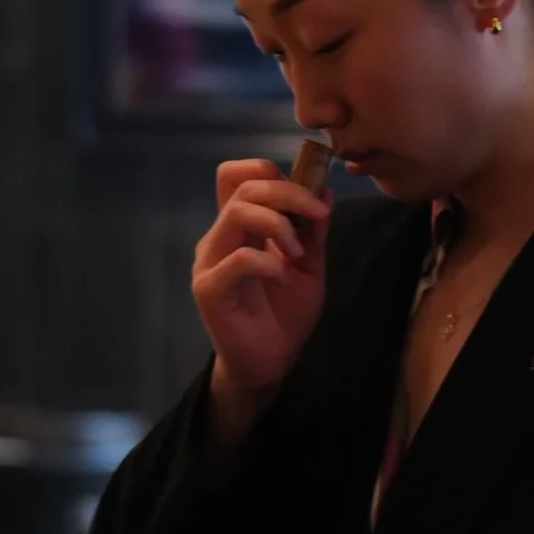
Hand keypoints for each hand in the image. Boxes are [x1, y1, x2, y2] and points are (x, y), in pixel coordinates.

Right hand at [193, 158, 330, 427]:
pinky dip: (270, 263)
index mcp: (240, 227)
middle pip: (244, 185)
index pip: (239, 174)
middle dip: (288, 192)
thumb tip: (324, 192)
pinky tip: (284, 279)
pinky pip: (239, 259)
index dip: (274, 171)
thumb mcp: (310, 267)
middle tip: (317, 214)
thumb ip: (313, 231)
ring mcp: (210, 261)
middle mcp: (220, 237)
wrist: (271, 362)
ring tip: (297, 252)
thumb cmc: (286, 315)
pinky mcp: (210, 288)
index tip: (311, 194)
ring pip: (238, 212)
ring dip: (278, 224)